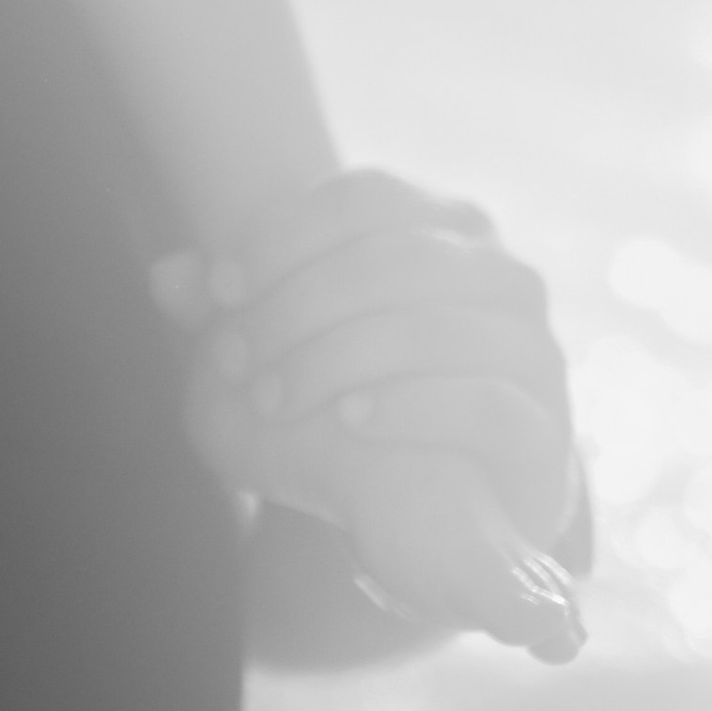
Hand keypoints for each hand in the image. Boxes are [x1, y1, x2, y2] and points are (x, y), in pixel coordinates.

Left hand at [154, 170, 585, 659]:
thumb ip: (231, 309)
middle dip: (294, 308)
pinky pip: (487, 404)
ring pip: (436, 326)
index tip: (217, 291)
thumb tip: (166, 276)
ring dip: (334, 359)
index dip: (281, 237)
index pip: (364, 198)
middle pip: (392, 259)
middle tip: (230, 361)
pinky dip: (411, 406)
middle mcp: (500, 275)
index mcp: (442, 228)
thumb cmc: (352, 402)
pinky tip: (351, 419)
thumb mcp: (281, 348)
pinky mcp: (545, 434)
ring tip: (271, 396)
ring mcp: (533, 352)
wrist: (440, 511)